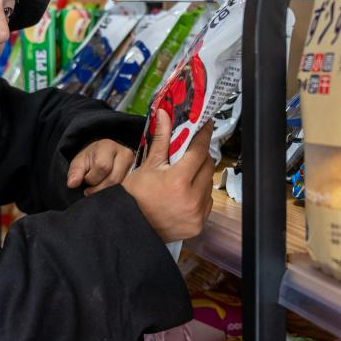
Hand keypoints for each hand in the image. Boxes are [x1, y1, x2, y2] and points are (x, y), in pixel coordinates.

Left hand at [67, 139, 135, 195]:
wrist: (104, 155)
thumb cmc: (90, 159)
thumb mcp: (79, 162)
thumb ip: (74, 172)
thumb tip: (72, 184)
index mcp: (108, 146)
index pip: (103, 167)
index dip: (91, 177)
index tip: (86, 179)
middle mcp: (125, 154)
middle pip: (113, 179)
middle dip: (99, 187)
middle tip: (91, 187)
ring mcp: (134, 165)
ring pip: (121, 186)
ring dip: (107, 191)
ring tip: (99, 187)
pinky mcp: (137, 175)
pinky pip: (127, 189)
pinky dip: (116, 192)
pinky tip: (108, 191)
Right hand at [121, 111, 215, 242]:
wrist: (131, 227)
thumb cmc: (136, 195)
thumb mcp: (147, 166)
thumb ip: (161, 140)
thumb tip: (164, 114)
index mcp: (178, 181)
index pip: (198, 151)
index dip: (203, 135)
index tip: (206, 124)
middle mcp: (192, 198)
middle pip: (208, 166)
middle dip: (200, 156)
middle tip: (190, 152)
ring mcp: (197, 213)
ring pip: (209, 184)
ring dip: (201, 175)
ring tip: (186, 175)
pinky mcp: (199, 225)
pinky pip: (207, 201)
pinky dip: (200, 194)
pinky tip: (186, 193)